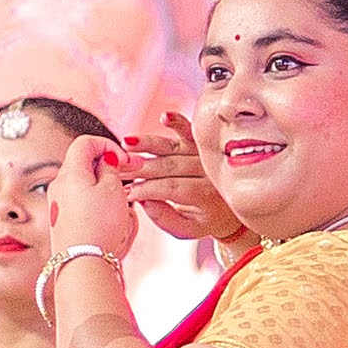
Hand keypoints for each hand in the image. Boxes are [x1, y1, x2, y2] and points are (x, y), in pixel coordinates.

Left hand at [49, 134, 137, 256]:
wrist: (82, 264)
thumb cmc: (99, 227)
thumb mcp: (114, 190)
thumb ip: (111, 168)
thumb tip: (107, 159)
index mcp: (70, 172)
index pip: (86, 142)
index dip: (108, 145)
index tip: (123, 160)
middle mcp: (58, 185)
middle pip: (83, 163)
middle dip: (107, 168)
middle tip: (126, 181)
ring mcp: (57, 204)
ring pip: (83, 184)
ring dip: (104, 188)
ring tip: (119, 206)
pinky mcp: (60, 220)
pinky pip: (80, 202)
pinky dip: (96, 204)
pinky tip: (107, 220)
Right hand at [123, 112, 242, 241]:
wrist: (231, 207)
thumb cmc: (205, 220)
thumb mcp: (186, 230)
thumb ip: (164, 218)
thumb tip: (143, 200)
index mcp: (205, 196)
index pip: (169, 187)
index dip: (145, 189)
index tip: (125, 192)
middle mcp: (208, 172)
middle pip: (168, 165)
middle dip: (139, 167)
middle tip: (117, 168)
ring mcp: (205, 154)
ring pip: (173, 147)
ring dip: (148, 143)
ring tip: (127, 143)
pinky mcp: (202, 141)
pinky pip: (189, 130)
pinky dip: (177, 122)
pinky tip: (164, 117)